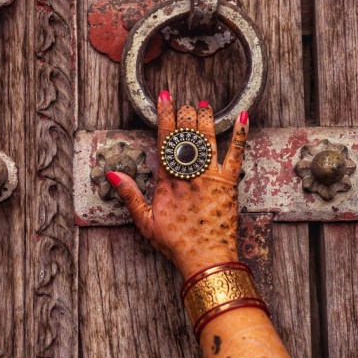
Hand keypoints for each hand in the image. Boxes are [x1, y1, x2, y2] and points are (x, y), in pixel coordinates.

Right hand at [106, 91, 248, 278]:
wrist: (205, 258)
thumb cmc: (175, 243)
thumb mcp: (145, 222)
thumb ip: (129, 195)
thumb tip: (113, 174)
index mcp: (168, 181)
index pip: (165, 140)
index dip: (165, 116)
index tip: (165, 99)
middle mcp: (189, 174)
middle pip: (187, 135)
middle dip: (185, 114)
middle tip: (184, 102)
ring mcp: (211, 177)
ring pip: (208, 139)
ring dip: (206, 119)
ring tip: (203, 104)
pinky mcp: (229, 183)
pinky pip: (237, 154)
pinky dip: (241, 134)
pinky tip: (244, 116)